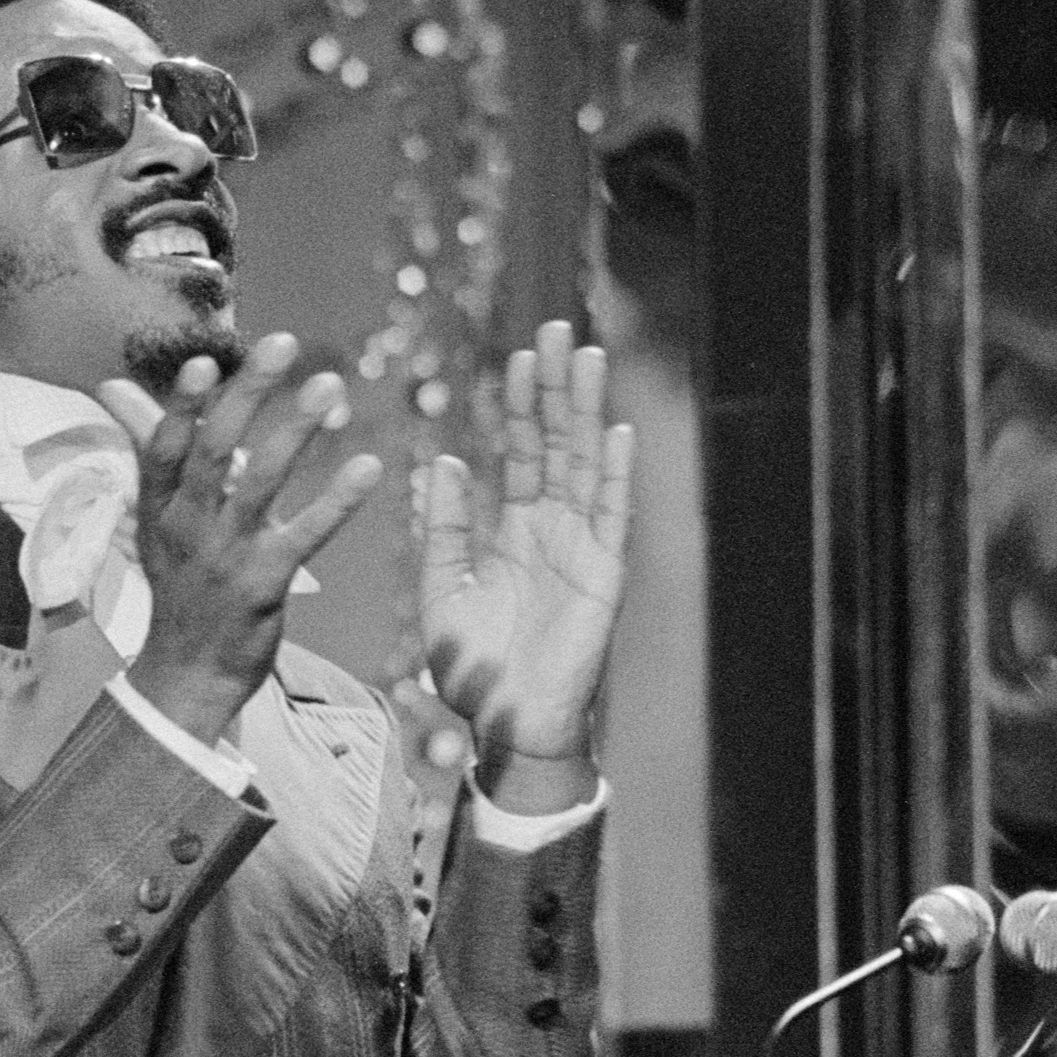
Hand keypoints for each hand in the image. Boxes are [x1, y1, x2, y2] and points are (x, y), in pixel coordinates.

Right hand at [100, 331, 384, 742]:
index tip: (208, 361)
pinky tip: (369, 466)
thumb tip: (114, 388)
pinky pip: (306, 535)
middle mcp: (186, 527)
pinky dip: (338, 500)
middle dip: (249, 393)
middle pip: (215, 450)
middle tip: (284, 343)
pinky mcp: (265, 584)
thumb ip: (151, 449)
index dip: (187, 404)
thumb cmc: (180, 586)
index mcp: (158, 509)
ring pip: (260, 483)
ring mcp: (225, 556)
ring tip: (330, 385)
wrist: (187, 675)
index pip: (165, 447)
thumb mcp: (154, 519)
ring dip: (297, 430)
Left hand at [414, 319, 633, 812]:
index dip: (517, 405)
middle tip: (554, 330)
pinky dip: (615, 475)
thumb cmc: (476, 670)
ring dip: (585, 411)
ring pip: (586, 465)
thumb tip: (444, 463)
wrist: (507, 726)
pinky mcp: (603, 576)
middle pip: (555, 444)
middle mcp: (553, 531)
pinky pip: (610, 517)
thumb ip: (442, 530)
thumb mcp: (443, 590)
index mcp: (514, 532)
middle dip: (554, 388)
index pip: (517, 453)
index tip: (516, 355)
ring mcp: (582, 549)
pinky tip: (615, 431)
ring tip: (584, 357)